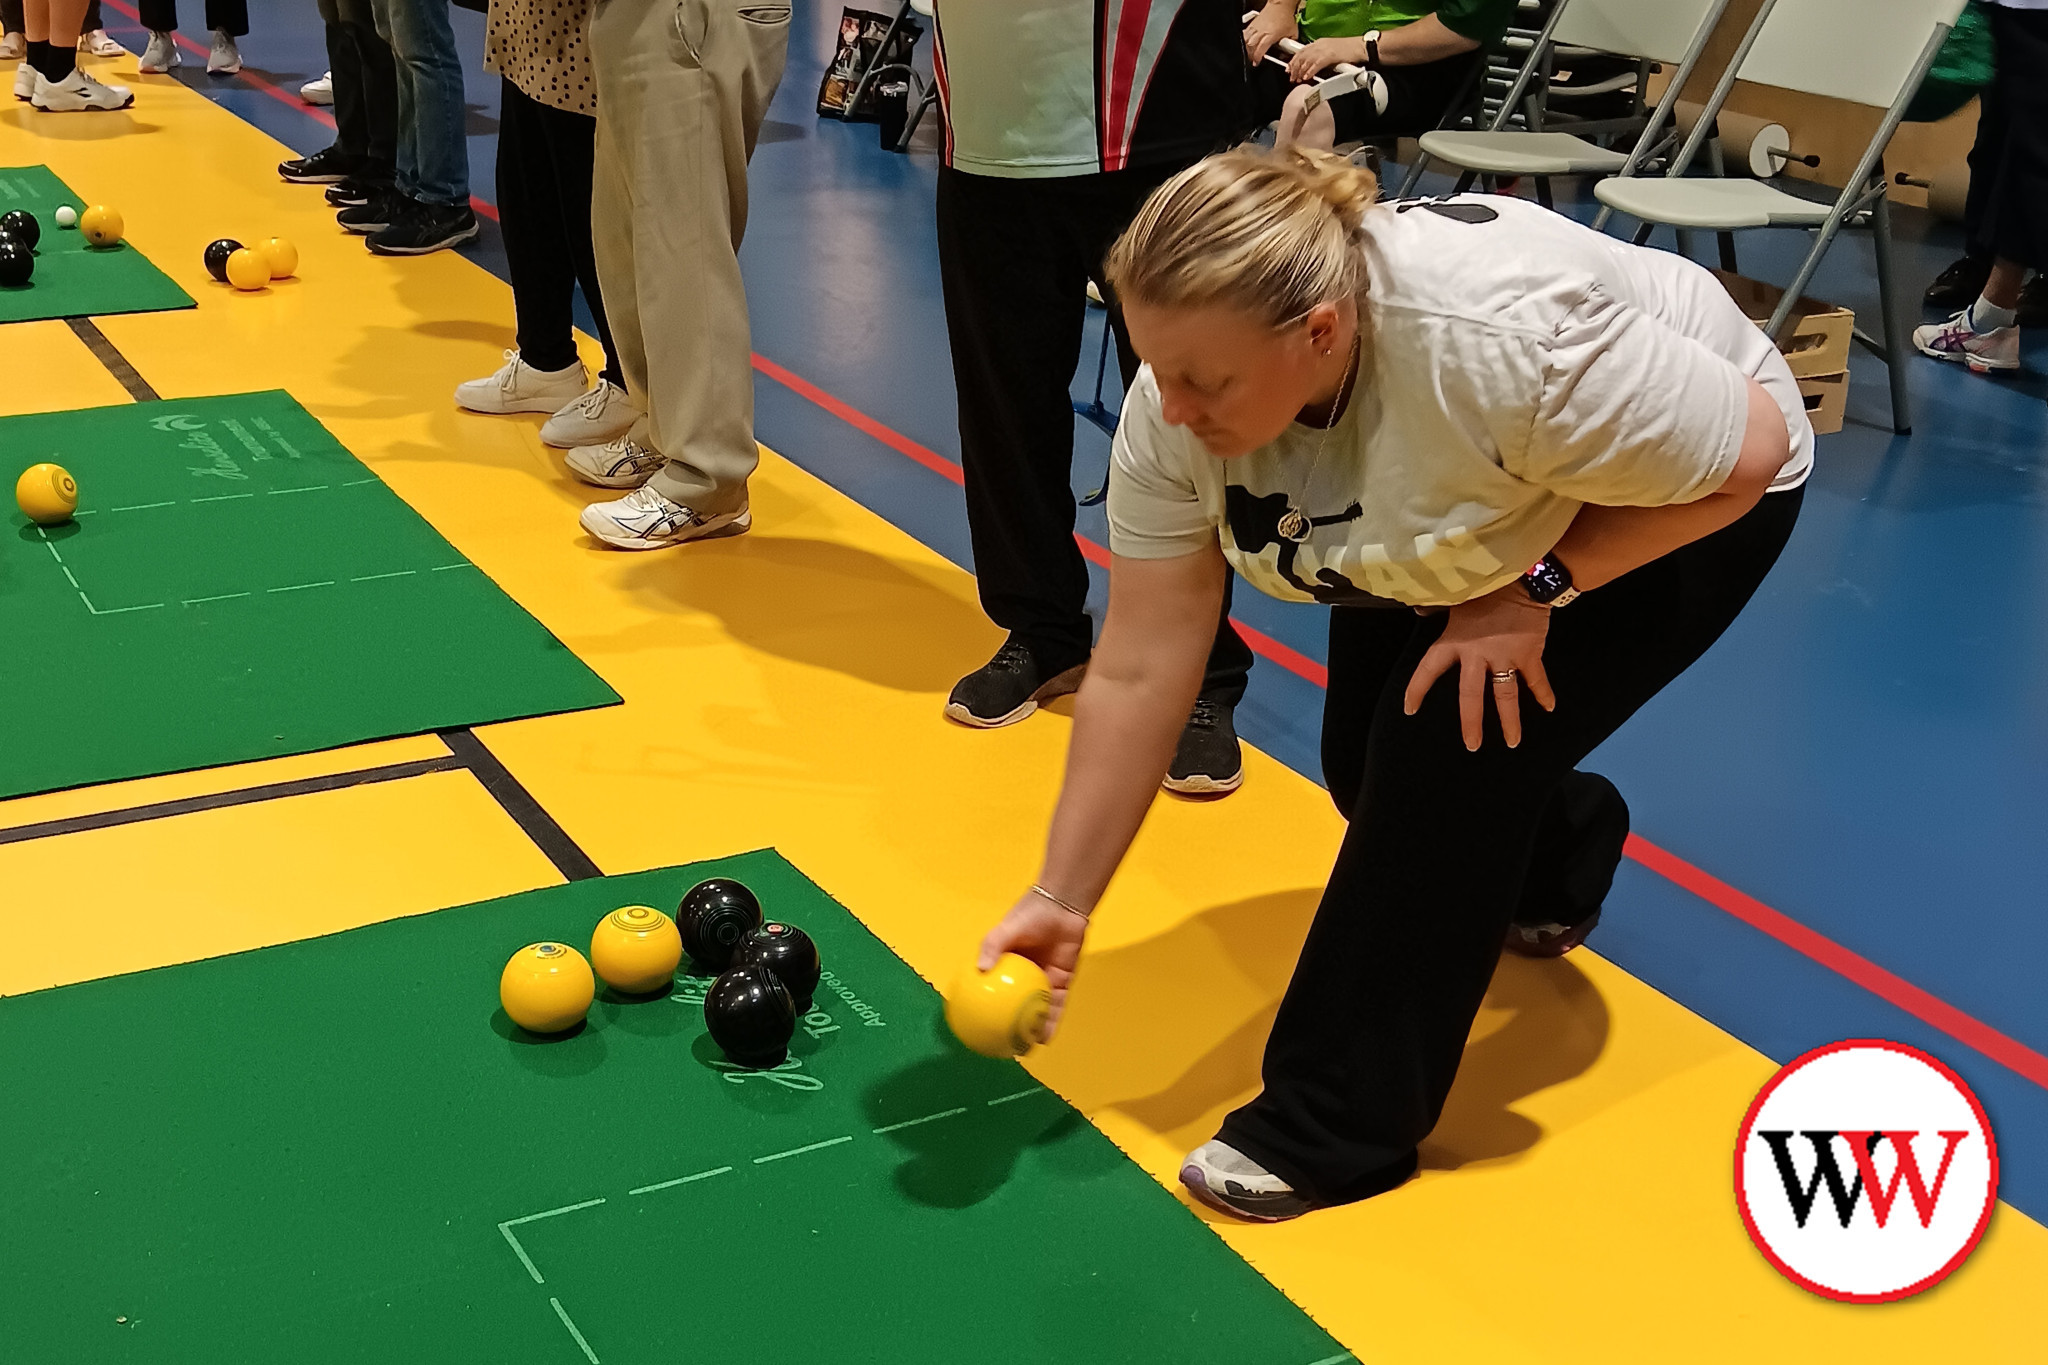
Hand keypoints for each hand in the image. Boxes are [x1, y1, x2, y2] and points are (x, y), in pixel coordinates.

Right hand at [977, 892, 1087, 1040]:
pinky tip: (1046, 1036)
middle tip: (999, 1047)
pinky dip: (1051, 1021)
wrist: (1062, 907)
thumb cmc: (1030, 915)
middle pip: (1015, 1007)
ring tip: (1024, 1050)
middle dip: (1009, 1027)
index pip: (992, 992)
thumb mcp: (1006, 930)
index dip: (984, 1011)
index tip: (975, 1030)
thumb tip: (980, 969)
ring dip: (1031, 1031)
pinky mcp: (1063, 982)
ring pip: (1036, 1012)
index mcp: (1006, 968)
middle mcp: (1024, 979)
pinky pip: (1056, 1006)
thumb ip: (993, 946)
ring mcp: (1044, 982)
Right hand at [1243, 4, 1296, 64]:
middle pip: (1250, 46)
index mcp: (1270, 36)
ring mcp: (1256, 27)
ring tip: (1249, 53)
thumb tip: (1286, 55)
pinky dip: (1244, 39)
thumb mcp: (1293, 34)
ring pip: (1246, 40)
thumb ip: (1290, 47)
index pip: (1260, 50)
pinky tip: (1246, 43)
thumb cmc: (1287, 17)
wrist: (1282, 4)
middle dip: (1250, 55)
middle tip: (1252, 59)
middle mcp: (1261, 31)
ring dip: (1246, 48)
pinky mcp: (1253, 23)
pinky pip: (1245, 33)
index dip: (1257, 58)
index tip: (1256, 62)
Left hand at [1287, 36, 1365, 81]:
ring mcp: (1325, 49)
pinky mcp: (1330, 55)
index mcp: (1320, 43)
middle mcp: (1320, 44)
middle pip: (1302, 56)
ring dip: (1300, 71)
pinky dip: (1310, 71)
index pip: (1302, 51)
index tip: (1289, 69)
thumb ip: (1321, 59)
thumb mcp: (1332, 54)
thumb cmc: (1350, 52)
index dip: (1293, 60)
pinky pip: (1316, 64)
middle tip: (1291, 77)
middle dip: (1295, 67)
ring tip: (1297, 79)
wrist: (1362, 47)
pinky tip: (1306, 77)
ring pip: (1307, 60)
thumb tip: (1311, 69)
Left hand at [1403, 586, 1556, 749]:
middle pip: (1470, 696)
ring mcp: (1504, 657)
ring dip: (1510, 721)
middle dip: (1471, 723)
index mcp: (1454, 642)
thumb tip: (1417, 610)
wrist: (1524, 579)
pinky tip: (1548, 708)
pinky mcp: (1529, 654)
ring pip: (1505, 696)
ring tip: (1512, 742)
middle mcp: (1477, 655)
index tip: (1410, 710)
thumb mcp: (1456, 598)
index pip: (1429, 669)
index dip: (1417, 690)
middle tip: (1472, 745)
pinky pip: (1536, 679)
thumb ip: (1436, 609)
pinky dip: (1544, 693)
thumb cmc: (1486, 588)